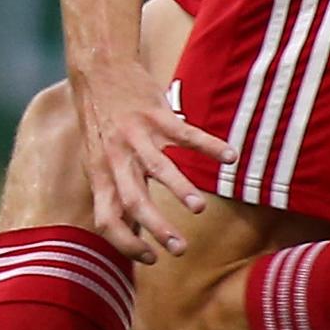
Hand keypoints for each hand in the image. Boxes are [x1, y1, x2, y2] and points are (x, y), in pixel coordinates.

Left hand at [68, 56, 232, 264]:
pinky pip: (185, 133)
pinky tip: (232, 157)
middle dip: (157, 227)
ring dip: (179, 189)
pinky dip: (210, 146)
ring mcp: (135, 135)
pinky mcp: (155, 114)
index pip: (107, 219)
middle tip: (180, 249)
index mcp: (101, 175)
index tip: (151, 259)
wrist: (99, 71)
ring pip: (157, 167)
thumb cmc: (101, 125)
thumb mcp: (98, 161)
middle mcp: (116, 158)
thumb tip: (129, 233)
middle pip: (133, 199)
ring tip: (198, 209)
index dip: (126, 243)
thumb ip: (114, 193)